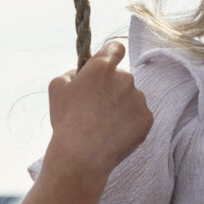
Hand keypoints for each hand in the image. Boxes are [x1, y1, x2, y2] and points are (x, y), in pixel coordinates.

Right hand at [43, 40, 151, 179]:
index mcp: (103, 67)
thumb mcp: (56, 88)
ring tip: (105, 125)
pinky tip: (115, 134)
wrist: (82, 155)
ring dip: (122, 106)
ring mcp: (139, 98)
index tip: (108, 64)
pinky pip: (139, 116)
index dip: (111, 55)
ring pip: (132, 97)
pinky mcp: (147, 118)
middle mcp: (125, 78)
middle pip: (122, 77)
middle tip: (97, 108)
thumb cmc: (66, 121)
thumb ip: (71, 73)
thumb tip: (80, 73)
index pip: (116, 47)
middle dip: (113, 88)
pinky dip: (130, 123)